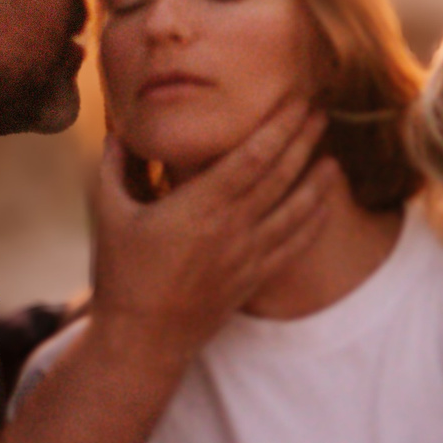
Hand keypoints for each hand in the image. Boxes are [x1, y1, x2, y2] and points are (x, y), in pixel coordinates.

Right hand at [88, 101, 334, 356]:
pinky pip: (293, 246)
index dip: (279, 126)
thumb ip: (114, 168)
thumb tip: (116, 132)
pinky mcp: (253, 278)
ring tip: (333, 158)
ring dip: (317, 182)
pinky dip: (313, 223)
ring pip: (295, 210)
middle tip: (320, 113)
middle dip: (303, 140)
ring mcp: (248, 254)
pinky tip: (325, 206)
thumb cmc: (123, 274)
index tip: (296, 103)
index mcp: (200, 205)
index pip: (253, 156)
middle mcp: (232, 226)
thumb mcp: (109, 214)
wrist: (144, 339)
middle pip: (281, 175)